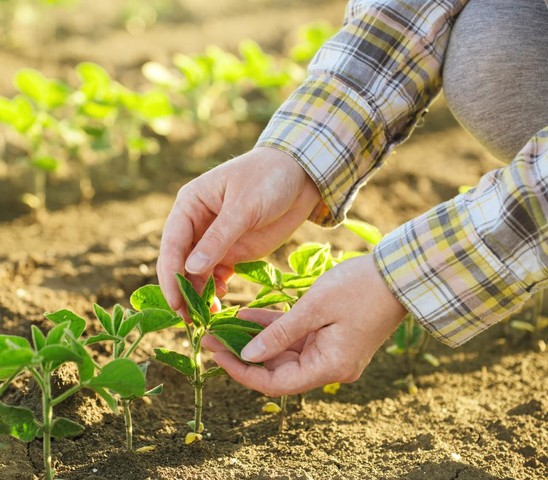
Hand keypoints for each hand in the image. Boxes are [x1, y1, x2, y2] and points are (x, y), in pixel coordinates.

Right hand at [157, 147, 320, 309]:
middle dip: (182, 290)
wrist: (302, 177)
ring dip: (199, 294)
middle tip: (189, 320)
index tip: (176, 302)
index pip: (172, 244)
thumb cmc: (269, 179)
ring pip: (197, 273)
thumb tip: (190, 269)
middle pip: (180, 262)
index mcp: (190, 205)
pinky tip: (222, 302)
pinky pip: (216, 276)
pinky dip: (216, 290)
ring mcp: (214, 240)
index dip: (171, 275)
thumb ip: (219, 238)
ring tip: (207, 316)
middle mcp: (197, 224)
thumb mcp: (245, 207)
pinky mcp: (232, 251)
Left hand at [211, 255, 406, 395]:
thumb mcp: (314, 308)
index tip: (215, 355)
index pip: (276, 383)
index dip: (243, 372)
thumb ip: (279, 333)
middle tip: (210, 336)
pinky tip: (247, 316)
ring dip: (256, 339)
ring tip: (223, 325)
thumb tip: (247, 355)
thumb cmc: (360, 288)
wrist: (399, 274)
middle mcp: (330, 366)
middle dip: (243, 353)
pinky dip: (275, 328)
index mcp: (329, 367)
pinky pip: (296, 337)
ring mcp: (331, 351)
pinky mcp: (331, 336)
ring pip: (284, 351)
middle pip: (277, 369)